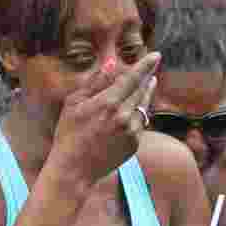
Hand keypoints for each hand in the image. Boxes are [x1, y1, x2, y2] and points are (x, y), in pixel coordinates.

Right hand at [48, 52, 159, 188]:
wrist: (74, 170)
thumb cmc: (69, 134)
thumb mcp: (74, 103)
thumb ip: (96, 83)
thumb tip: (112, 64)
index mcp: (109, 103)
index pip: (133, 78)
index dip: (146, 65)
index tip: (156, 55)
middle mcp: (125, 116)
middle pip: (142, 91)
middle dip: (148, 78)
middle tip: (152, 68)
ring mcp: (132, 132)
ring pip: (144, 107)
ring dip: (146, 95)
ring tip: (147, 85)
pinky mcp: (134, 144)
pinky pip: (140, 124)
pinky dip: (137, 115)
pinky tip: (132, 111)